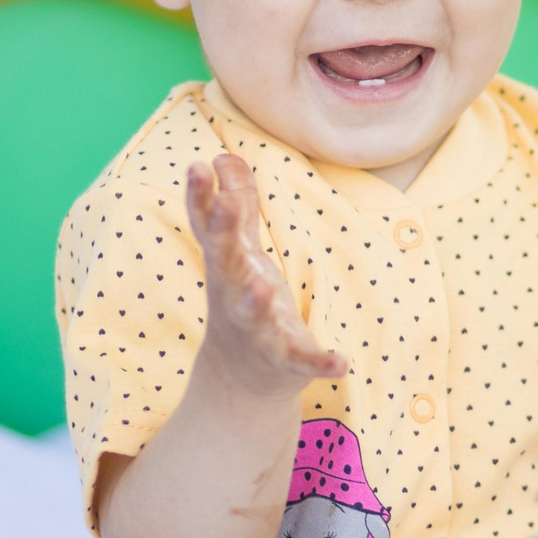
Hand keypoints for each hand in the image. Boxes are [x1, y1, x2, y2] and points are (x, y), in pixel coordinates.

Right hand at [185, 153, 349, 394]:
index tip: (197, 166)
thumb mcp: (240, 252)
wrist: (239, 382)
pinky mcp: (285, 362)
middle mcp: (235, 295)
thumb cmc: (242, 299)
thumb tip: (222, 155)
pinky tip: (341, 363)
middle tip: (226, 206)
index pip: (210, 227)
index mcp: (227, 266)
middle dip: (224, 235)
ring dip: (255, 302)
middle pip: (225, 263)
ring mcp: (258, 330)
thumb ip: (236, 204)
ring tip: (263, 287)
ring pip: (253, 314)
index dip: (201, 198)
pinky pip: (302, 362)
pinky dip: (320, 364)